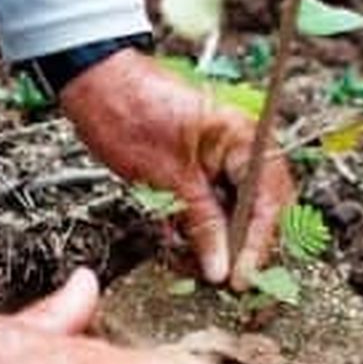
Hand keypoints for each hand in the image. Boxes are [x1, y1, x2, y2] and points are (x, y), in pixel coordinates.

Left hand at [60, 48, 295, 289]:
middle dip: (246, 246)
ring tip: (204, 269)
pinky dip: (203, 227)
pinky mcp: (201, 166)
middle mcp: (243, 147)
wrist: (94, 81)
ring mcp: (223, 156)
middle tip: (229, 281)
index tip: (241, 279)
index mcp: (245, 140)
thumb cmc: (130, 113)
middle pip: (262, 209)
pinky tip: (187, 246)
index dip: (259, 245)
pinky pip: (214, 203)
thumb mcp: (168, 178)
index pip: (269, 203)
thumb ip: (202, 223)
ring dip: (222, 241)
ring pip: (238, 211)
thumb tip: (222, 267)